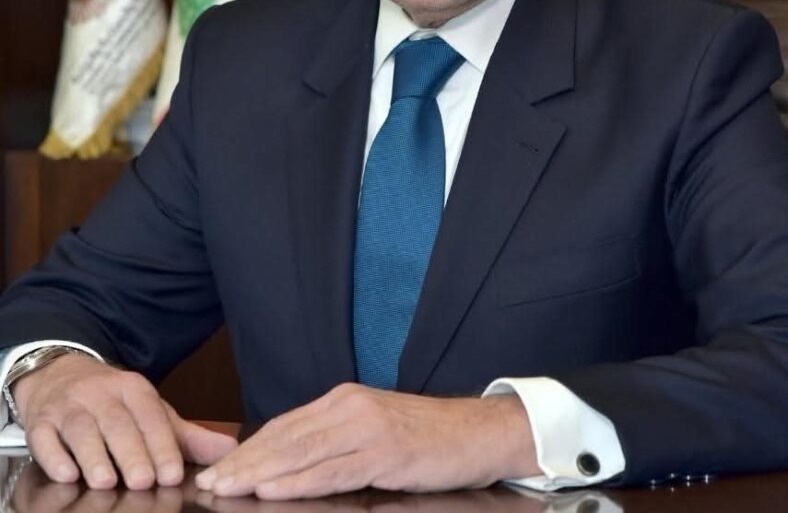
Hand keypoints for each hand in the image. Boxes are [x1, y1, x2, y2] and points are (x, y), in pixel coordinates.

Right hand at [14, 354, 236, 489]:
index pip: (151, 415)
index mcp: (134, 388)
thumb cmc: (114, 404)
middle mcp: (101, 394)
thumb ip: (188, 437)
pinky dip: (53, 456)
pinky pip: (43, 437)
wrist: (62, 375)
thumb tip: (229, 452)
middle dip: (131, 452)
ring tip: (105, 482)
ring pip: (81, 429)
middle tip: (143, 481)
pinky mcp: (40, 421)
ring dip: (93, 456)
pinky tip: (65, 475)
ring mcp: (69, 407)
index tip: (172, 473)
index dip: (162, 444)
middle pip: (118, 423)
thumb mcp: (152, 413)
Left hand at [193, 383, 539, 498]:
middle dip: (243, 463)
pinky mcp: (384, 453)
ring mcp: (367, 429)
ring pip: (301, 453)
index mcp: (344, 399)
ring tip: (227, 489)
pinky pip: (332, 471)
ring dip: (259, 474)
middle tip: (208, 483)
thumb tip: (291, 462)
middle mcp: (350, 407)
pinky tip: (272, 491)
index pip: (284, 425)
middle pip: (285, 438)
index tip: (218, 469)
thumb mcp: (374, 429)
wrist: (477, 431)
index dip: (248, 449)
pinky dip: (297, 482)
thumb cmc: (426, 436)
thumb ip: (336, 438)